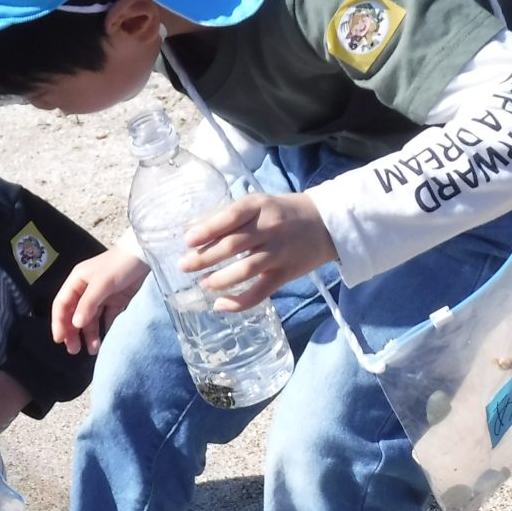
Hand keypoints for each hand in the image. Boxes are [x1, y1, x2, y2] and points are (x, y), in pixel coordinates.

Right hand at [51, 245, 149, 353]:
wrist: (146, 255)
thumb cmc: (119, 265)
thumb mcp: (102, 283)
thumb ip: (88, 304)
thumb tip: (75, 325)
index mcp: (76, 281)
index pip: (62, 304)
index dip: (58, 322)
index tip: (60, 340)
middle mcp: (86, 290)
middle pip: (74, 314)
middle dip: (73, 332)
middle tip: (74, 350)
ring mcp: (101, 296)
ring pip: (90, 319)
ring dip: (90, 334)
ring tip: (94, 349)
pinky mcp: (116, 301)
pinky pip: (106, 319)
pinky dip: (105, 330)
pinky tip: (105, 341)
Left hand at [180, 192, 334, 309]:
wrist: (327, 223)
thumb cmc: (283, 213)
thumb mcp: (258, 205)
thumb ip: (228, 218)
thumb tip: (190, 231)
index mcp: (259, 206)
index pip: (231, 217)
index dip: (207, 229)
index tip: (187, 240)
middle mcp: (269, 228)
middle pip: (233, 245)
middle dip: (204, 257)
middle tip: (184, 266)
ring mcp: (279, 252)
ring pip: (245, 269)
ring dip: (220, 280)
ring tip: (203, 284)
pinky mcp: (285, 273)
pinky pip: (260, 292)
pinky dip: (239, 302)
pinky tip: (220, 305)